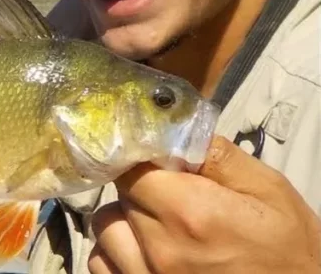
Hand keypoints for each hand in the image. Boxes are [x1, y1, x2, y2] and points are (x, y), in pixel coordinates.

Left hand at [89, 135, 320, 273]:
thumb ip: (217, 156)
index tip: (158, 164)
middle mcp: (161, 249)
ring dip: (125, 222)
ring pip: (106, 229)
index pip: (131, 168)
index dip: (143, 161)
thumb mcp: (270, 192)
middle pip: (119, 197)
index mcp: (190, 213)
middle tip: (172, 197)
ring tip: (159, 227)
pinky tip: (144, 251)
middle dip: (141, 190)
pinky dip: (115, 254)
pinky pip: (102, 264)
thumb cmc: (287, 251)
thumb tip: (176, 128)